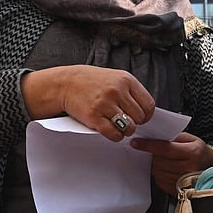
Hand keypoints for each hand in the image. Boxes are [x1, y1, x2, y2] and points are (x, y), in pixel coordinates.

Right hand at [22, 65, 155, 141]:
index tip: (140, 116)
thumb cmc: (90, 81)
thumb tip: (144, 111)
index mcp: (125, 79)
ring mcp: (105, 104)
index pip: (148, 104)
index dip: (146, 114)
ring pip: (128, 127)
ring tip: (118, 126)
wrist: (65, 83)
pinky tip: (110, 130)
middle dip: (134, 122)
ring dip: (125, 130)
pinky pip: (114, 134)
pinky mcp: (94, 117)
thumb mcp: (114, 77)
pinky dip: (115, 136)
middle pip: (139, 117)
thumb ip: (130, 91)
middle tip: (125, 120)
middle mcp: (117, 91)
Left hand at [131, 132, 212, 194]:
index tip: (136, 143)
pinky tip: (166, 169)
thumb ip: (175, 137)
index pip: (164, 148)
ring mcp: (182, 181)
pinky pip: (159, 181)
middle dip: (152, 155)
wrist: (212, 172)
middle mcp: (188, 168)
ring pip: (157, 171)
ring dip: (155, 164)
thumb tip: (156, 136)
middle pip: (159, 161)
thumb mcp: (192, 140)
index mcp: (192, 153)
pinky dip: (159, 173)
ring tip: (163, 160)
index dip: (148, 145)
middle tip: (155, 151)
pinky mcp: (177, 190)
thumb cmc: (201, 154)